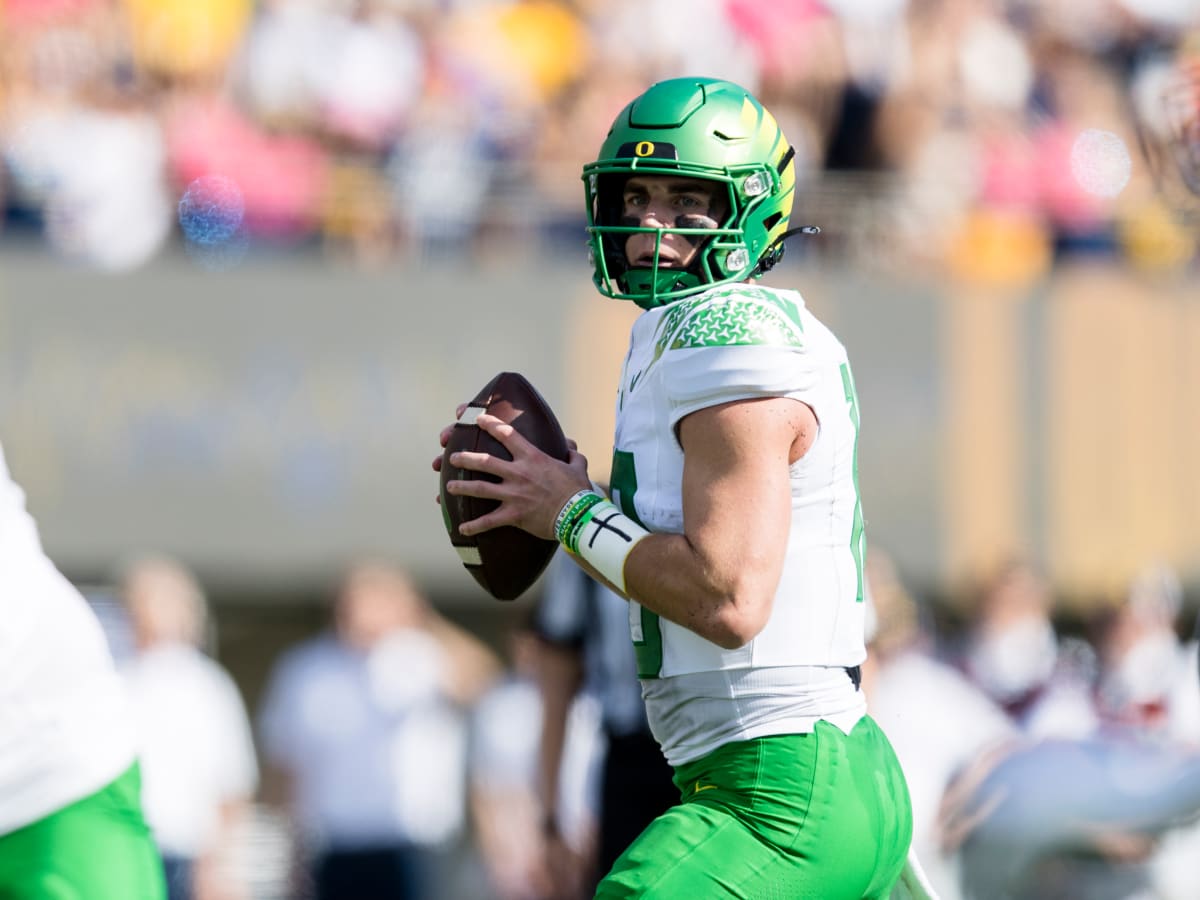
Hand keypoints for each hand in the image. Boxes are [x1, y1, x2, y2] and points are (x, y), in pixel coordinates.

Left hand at [433, 411, 590, 539]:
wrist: (577, 515)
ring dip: (462, 487)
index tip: (478, 419)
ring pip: (480, 488)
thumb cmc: (577, 490)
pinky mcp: (513, 515)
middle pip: (484, 461)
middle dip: (465, 458)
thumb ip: (571, 454)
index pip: (507, 435)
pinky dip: (474, 525)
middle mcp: (518, 473)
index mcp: (532, 457)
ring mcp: (513, 494)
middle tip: (452, 457)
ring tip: (449, 487)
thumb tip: (569, 446)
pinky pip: (488, 521)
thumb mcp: (577, 466)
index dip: (491, 424)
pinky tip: (461, 528)